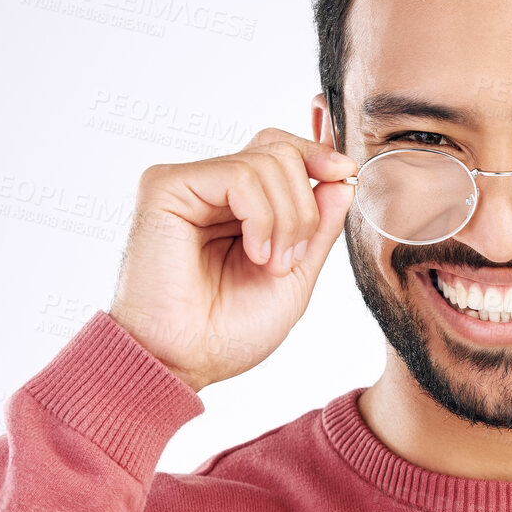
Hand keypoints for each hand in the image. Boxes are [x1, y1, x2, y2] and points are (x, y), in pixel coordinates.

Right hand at [108, 128, 356, 390]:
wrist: (184, 361)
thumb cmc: (228, 331)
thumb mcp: (295, 275)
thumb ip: (319, 226)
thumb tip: (342, 176)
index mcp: (236, 207)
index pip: (279, 153)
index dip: (316, 156)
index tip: (345, 174)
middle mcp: (210, 189)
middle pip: (279, 150)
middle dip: (304, 207)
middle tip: (289, 259)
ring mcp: (187, 184)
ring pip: (267, 161)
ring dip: (286, 219)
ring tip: (268, 265)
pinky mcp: (166, 185)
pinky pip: (239, 175)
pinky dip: (261, 217)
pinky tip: (252, 253)